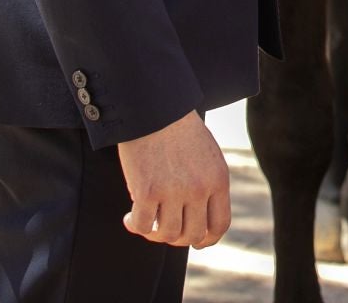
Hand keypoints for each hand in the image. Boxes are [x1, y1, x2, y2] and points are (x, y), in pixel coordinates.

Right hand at [119, 111, 230, 248]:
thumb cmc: (179, 128)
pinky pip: (141, 226)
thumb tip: (200, 222)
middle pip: (192, 235)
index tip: (194, 241)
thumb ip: (208, 185)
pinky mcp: (147, 191)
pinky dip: (134, 226)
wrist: (155, 106)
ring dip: (154, 233)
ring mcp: (173, 191)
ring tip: (145, 222)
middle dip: (177, 237)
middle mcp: (199, 188)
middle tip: (163, 226)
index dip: (206, 240)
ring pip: (166, 235)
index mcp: (218, 178)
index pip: (219, 225)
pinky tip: (128, 217)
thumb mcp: (207, 155)